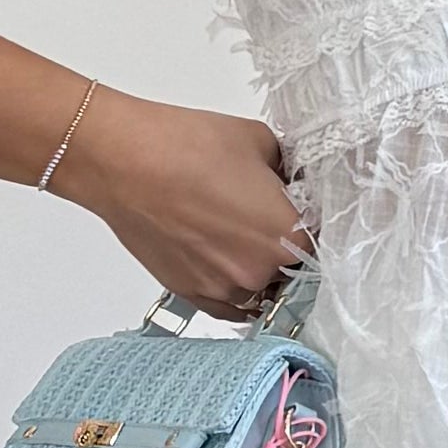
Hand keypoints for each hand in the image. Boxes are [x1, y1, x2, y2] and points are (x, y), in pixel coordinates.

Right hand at [64, 95, 312, 313]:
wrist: (125, 162)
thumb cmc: (188, 147)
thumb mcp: (261, 142)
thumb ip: (288, 171)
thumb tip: (291, 184)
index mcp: (287, 235)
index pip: (322, 241)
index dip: (312, 223)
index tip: (301, 211)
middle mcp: (260, 272)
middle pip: (292, 267)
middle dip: (283, 243)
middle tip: (263, 214)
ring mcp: (224, 290)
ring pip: (261, 288)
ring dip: (256, 267)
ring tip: (233, 231)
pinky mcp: (192, 295)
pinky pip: (230, 305)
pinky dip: (232, 286)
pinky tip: (224, 260)